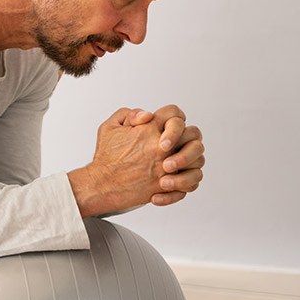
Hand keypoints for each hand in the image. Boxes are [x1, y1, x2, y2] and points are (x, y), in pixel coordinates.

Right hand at [68, 107, 200, 216]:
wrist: (101, 185)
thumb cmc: (106, 157)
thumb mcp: (109, 127)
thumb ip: (129, 114)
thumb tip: (147, 115)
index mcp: (149, 130)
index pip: (174, 113)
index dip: (172, 118)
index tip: (165, 126)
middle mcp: (161, 147)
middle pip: (194, 134)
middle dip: (187, 138)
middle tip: (175, 146)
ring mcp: (166, 167)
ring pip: (198, 161)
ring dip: (190, 162)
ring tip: (174, 165)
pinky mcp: (167, 186)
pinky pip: (190, 185)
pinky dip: (185, 184)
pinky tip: (170, 182)